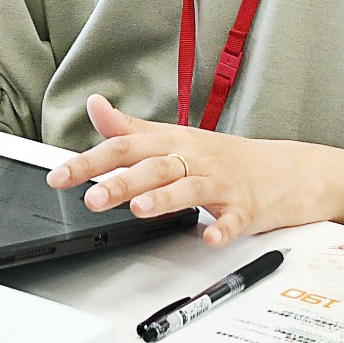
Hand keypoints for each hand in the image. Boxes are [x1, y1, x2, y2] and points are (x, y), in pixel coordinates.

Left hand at [44, 94, 343, 246]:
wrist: (285, 170)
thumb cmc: (222, 156)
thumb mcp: (173, 138)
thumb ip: (129, 127)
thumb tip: (94, 105)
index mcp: (172, 141)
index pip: (124, 147)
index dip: (89, 162)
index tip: (58, 178)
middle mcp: (194, 157)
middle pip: (154, 166)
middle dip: (121, 182)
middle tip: (92, 199)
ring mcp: (221, 182)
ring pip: (189, 188)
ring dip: (164, 198)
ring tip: (140, 210)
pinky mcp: (246, 207)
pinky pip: (234, 218)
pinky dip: (222, 228)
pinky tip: (210, 237)